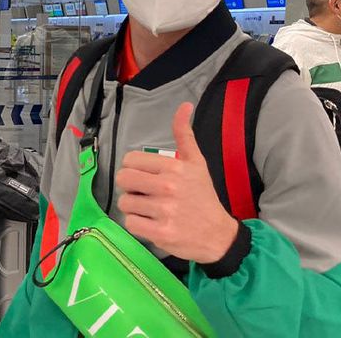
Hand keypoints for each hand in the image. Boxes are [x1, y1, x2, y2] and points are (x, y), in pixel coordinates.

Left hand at [115, 102, 238, 263]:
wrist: (218, 234)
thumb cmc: (203, 196)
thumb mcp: (196, 162)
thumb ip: (184, 135)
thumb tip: (184, 105)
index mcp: (174, 167)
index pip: (130, 160)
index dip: (134, 168)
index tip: (146, 176)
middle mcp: (167, 187)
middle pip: (123, 178)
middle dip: (130, 186)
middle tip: (144, 192)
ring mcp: (163, 211)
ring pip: (125, 202)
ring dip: (134, 206)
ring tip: (150, 209)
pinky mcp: (159, 233)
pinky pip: (130, 223)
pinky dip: (137, 224)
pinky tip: (151, 222)